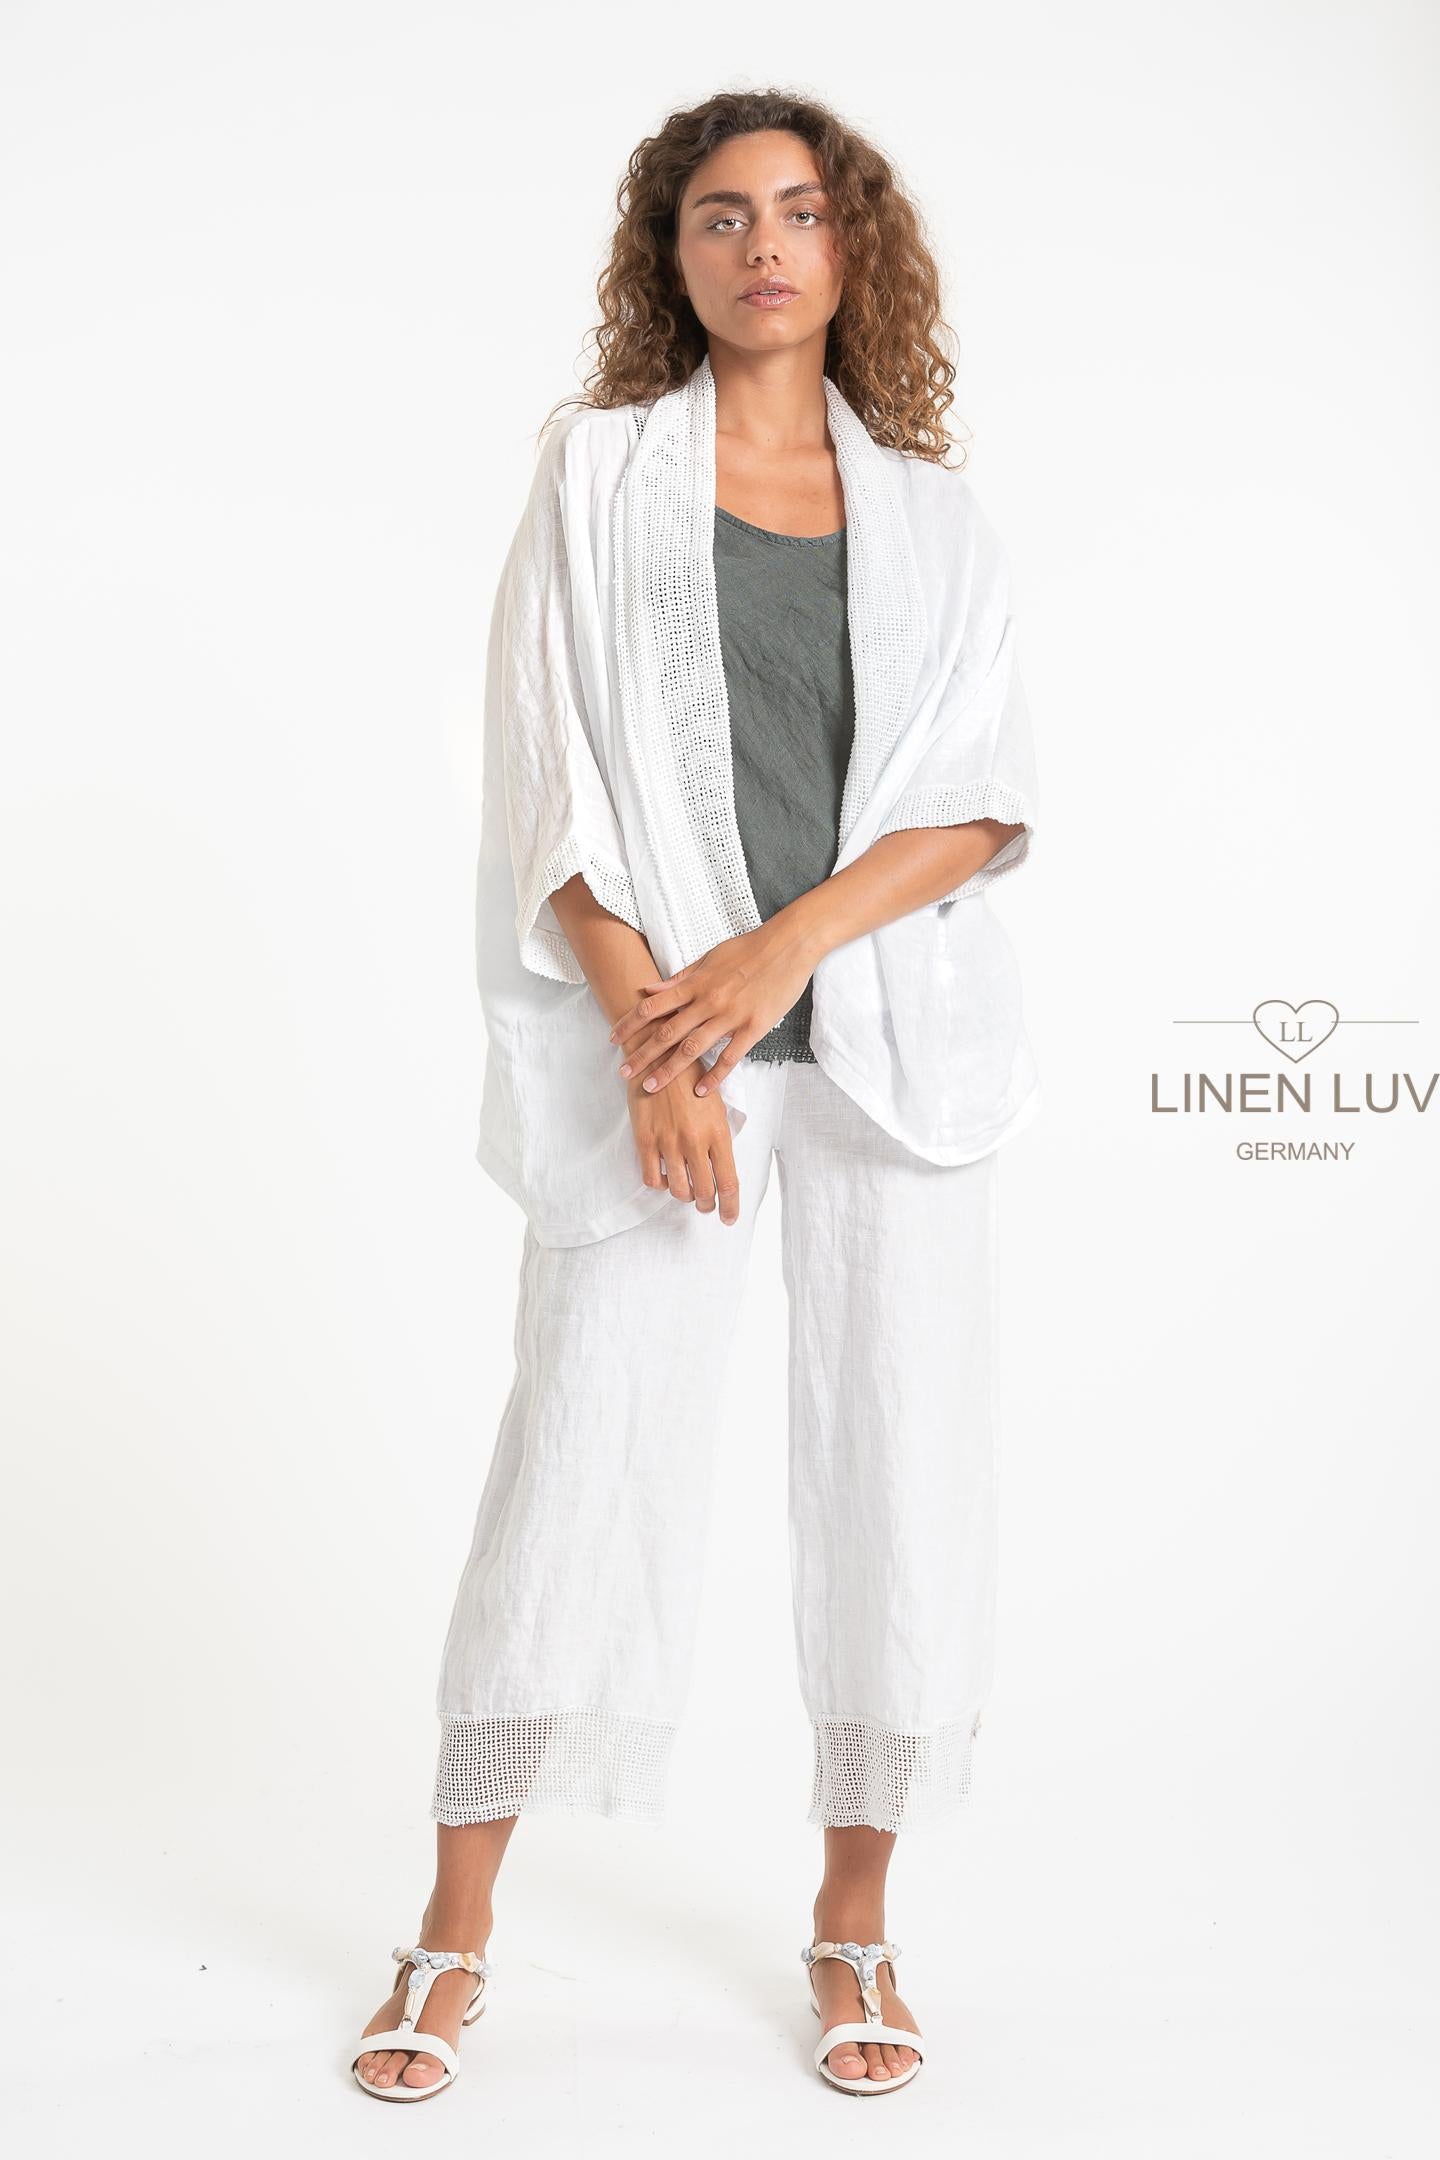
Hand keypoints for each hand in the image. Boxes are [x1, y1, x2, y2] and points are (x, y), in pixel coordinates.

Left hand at [609, 917, 818, 1095]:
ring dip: (670, 1070)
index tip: (614, 1039)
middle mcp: (708, 1001)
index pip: (653, 1006)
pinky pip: (730, 1058)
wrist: (788, 946)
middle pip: (667, 1032)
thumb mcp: (709, 958)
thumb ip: (680, 978)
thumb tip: (649, 989)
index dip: (630, 1024)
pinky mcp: (753, 1028)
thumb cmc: (749, 949)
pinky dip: (714, 1076)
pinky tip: (701, 1092)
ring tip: (651, 1087)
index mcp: (695, 983)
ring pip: (693, 1048)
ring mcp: (730, 1016)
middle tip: (623, 1073)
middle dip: (642, 1054)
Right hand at [627, 1059, 740, 1222]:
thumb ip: (720, 1137)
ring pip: (679, 1190)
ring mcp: (668, 1142)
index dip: (730, 1207)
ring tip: (687, 1191)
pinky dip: (661, 1184)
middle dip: (708, 1205)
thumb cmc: (692, 1077)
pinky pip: (652, 1178)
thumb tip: (721, 1167)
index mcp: (718, 1133)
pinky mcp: (646, 1140)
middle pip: (704, 1192)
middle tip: (707, 1204)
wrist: (659, 1054)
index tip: (729, 1218)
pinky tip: (665, 1176)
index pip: (728, 1183)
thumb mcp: (717, 1105)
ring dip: (685, 1196)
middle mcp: (695, 1142)